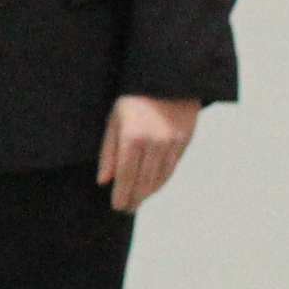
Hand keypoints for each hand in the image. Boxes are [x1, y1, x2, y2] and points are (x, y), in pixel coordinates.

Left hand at [99, 95, 200, 212]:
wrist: (168, 78)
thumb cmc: (132, 99)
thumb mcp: (114, 120)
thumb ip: (108, 152)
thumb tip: (104, 181)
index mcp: (132, 137)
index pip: (125, 175)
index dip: (121, 193)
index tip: (117, 206)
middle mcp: (154, 142)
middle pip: (143, 180)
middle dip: (134, 197)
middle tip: (126, 209)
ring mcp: (172, 142)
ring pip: (160, 177)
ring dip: (148, 193)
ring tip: (138, 202)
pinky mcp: (185, 140)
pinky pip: (172, 168)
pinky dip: (162, 181)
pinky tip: (153, 188)